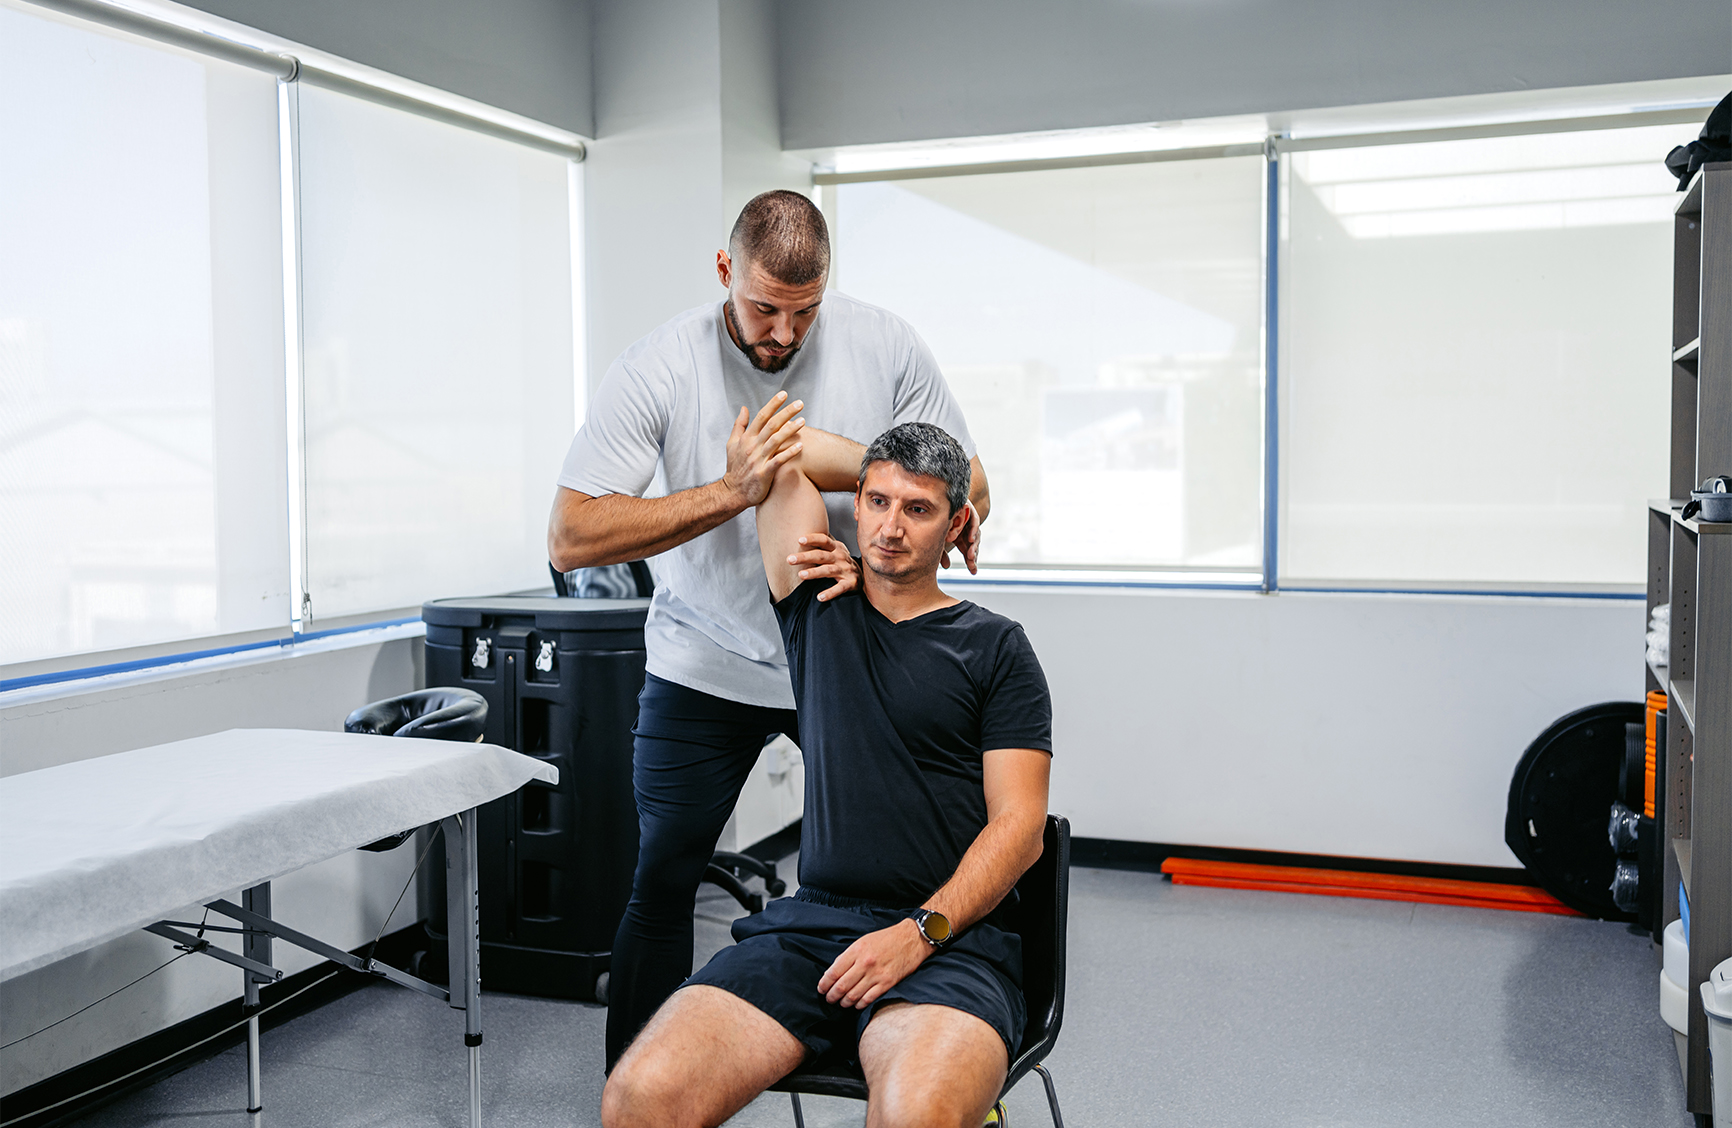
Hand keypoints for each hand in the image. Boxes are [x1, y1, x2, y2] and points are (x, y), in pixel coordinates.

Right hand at [723, 392, 804, 507]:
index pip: (761, 416)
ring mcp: (758, 460)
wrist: (732, 493)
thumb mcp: (732, 444)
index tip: (784, 394)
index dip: (773, 404)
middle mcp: (752, 446)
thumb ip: (739, 425)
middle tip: (800, 403)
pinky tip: (800, 446)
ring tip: (803, 421)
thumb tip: (744, 408)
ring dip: (790, 430)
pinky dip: (789, 452)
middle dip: (786, 412)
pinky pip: (778, 461)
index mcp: (746, 438)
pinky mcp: (764, 473)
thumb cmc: (735, 468)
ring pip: (775, 440)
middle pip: (771, 425)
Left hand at [788, 533, 860, 601]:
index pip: (824, 540)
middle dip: (805, 557)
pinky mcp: (849, 583)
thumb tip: (799, 536)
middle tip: (790, 559)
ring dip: (814, 573)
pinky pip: (839, 588)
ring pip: (828, 570)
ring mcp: (845, 570)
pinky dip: (830, 593)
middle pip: (821, 556)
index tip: (799, 540)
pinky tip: (820, 597)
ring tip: (801, 575)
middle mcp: (840, 557)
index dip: (812, 539)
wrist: (861, 576)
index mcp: (835, 548)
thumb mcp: (834, 550)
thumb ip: (821, 545)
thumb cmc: (841, 562)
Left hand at [817, 919, 931, 1009]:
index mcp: (856, 950)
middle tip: (829, 999)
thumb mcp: (863, 941)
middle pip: (841, 986)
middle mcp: (865, 963)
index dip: (824, 984)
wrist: (911, 938)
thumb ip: (848, 956)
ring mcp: (877, 974)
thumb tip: (833, 972)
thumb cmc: (886, 939)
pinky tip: (856, 1004)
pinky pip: (868, 999)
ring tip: (842, 1003)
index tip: (821, 989)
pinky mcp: (887, 983)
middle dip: (832, 996)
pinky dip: (859, 1004)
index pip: (834, 972)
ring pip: (853, 995)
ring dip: (844, 1002)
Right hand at [940, 501, 980, 573]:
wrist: (935, 498)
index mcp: (960, 537)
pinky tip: (970, 539)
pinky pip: (974, 521)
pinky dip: (973, 530)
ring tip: (971, 556)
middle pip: (973, 545)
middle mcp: (965, 529)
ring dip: (973, 546)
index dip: (970, 561)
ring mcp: (968, 520)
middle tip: (971, 564)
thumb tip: (947, 567)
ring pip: (975, 535)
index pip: (967, 551)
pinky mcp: (969, 510)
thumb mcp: (936, 539)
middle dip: (972, 556)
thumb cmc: (933, 518)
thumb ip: (941, 551)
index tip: (973, 572)